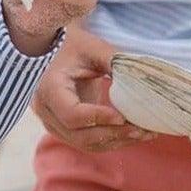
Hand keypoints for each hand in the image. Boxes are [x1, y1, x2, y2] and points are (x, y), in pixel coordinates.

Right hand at [32, 24, 142, 151]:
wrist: (52, 51)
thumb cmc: (73, 46)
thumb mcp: (93, 48)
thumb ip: (114, 62)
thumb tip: (142, 81)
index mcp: (50, 88)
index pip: (72, 114)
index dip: (99, 118)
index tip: (123, 117)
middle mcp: (46, 111)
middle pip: (80, 135)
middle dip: (114, 134)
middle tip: (142, 129)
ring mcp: (53, 123)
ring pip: (86, 143)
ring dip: (116, 141)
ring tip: (144, 133)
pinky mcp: (64, 129)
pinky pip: (88, 142)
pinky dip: (111, 141)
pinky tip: (132, 134)